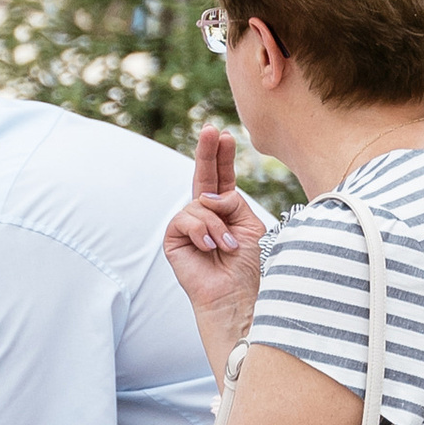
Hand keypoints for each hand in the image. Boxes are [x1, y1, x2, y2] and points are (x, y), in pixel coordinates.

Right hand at [161, 126, 267, 334]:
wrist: (232, 294)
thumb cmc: (244, 264)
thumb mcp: (250, 225)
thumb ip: (234, 202)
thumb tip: (209, 196)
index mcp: (225, 210)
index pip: (222, 177)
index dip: (222, 157)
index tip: (225, 136)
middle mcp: (204, 213)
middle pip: (203, 176)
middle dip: (207, 153)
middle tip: (211, 131)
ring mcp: (188, 224)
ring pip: (200, 203)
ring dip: (218, 225)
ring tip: (226, 246)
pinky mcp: (174, 237)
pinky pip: (186, 218)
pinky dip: (202, 232)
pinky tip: (209, 247)